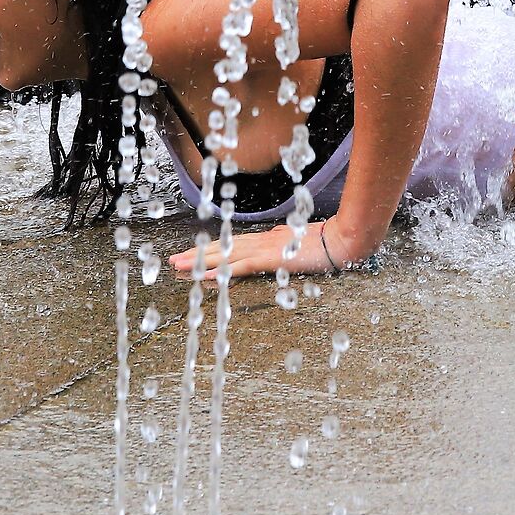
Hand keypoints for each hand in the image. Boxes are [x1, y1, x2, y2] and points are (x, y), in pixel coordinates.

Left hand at [170, 219, 368, 280]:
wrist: (341, 240)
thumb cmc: (325, 244)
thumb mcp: (300, 243)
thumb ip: (285, 244)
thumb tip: (276, 244)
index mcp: (267, 239)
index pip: (232, 244)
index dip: (212, 249)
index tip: (194, 253)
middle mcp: (260, 242)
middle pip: (222, 248)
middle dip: (197, 254)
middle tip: (174, 260)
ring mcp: (263, 249)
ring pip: (223, 256)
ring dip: (199, 261)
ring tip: (179, 266)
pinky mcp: (268, 259)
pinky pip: (236, 267)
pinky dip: (217, 271)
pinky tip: (202, 275)